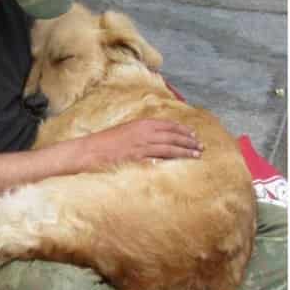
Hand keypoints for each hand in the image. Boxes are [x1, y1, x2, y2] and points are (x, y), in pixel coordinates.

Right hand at [86, 119, 202, 164]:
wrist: (88, 150)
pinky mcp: (137, 160)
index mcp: (142, 124)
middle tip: (201, 146)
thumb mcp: (127, 131)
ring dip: (185, 152)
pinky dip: (170, 162)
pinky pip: (157, 161)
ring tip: (196, 155)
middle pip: (173, 137)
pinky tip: (180, 165)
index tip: (193, 135)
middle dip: (189, 141)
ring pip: (169, 148)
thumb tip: (160, 137)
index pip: (169, 125)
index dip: (183, 130)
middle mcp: (144, 133)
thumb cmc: (107, 142)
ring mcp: (141, 147)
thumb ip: (144, 132)